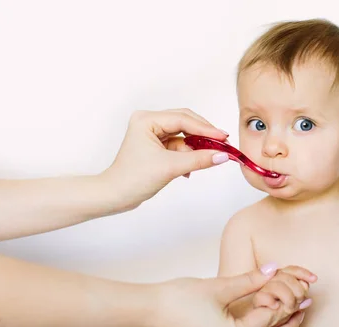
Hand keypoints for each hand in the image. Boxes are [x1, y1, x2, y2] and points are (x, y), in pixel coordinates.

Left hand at [101, 108, 230, 211]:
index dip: (206, 129)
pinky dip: (188, 155)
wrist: (115, 196)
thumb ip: (199, 159)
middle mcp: (149, 122)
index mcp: (146, 120)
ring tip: (209, 158)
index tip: (223, 138)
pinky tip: (191, 168)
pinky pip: (180, 145)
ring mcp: (152, 133)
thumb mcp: (170, 167)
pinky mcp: (156, 146)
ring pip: (184, 135)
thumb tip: (223, 155)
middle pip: (185, 122)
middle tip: (223, 144)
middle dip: (204, 135)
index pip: (183, 119)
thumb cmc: (133, 179)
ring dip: (196, 148)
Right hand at [145, 266, 312, 326]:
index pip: (270, 320)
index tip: (297, 289)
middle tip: (303, 309)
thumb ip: (250, 279)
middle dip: (290, 326)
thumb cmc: (178, 300)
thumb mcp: (219, 287)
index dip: (284, 302)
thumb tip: (273, 269)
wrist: (147, 312)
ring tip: (287, 318)